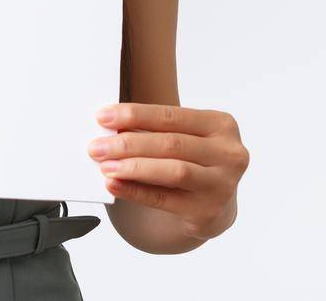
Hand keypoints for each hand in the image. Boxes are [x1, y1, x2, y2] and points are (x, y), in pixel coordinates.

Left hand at [87, 102, 248, 240]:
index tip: (103, 117)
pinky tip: (114, 185)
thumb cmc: (192, 160)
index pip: (171, 116)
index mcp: (222, 125)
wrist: (214, 204)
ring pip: (172, 171)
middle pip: (171, 144)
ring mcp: (222, 185)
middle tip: (96, 146)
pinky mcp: (208, 211)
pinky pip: (165, 200)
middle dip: (128, 144)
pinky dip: (135, 192)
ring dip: (133, 168)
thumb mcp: (186, 138)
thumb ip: (156, 130)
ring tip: (104, 166)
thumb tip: (109, 127)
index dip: (135, 115)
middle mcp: (229, 154)